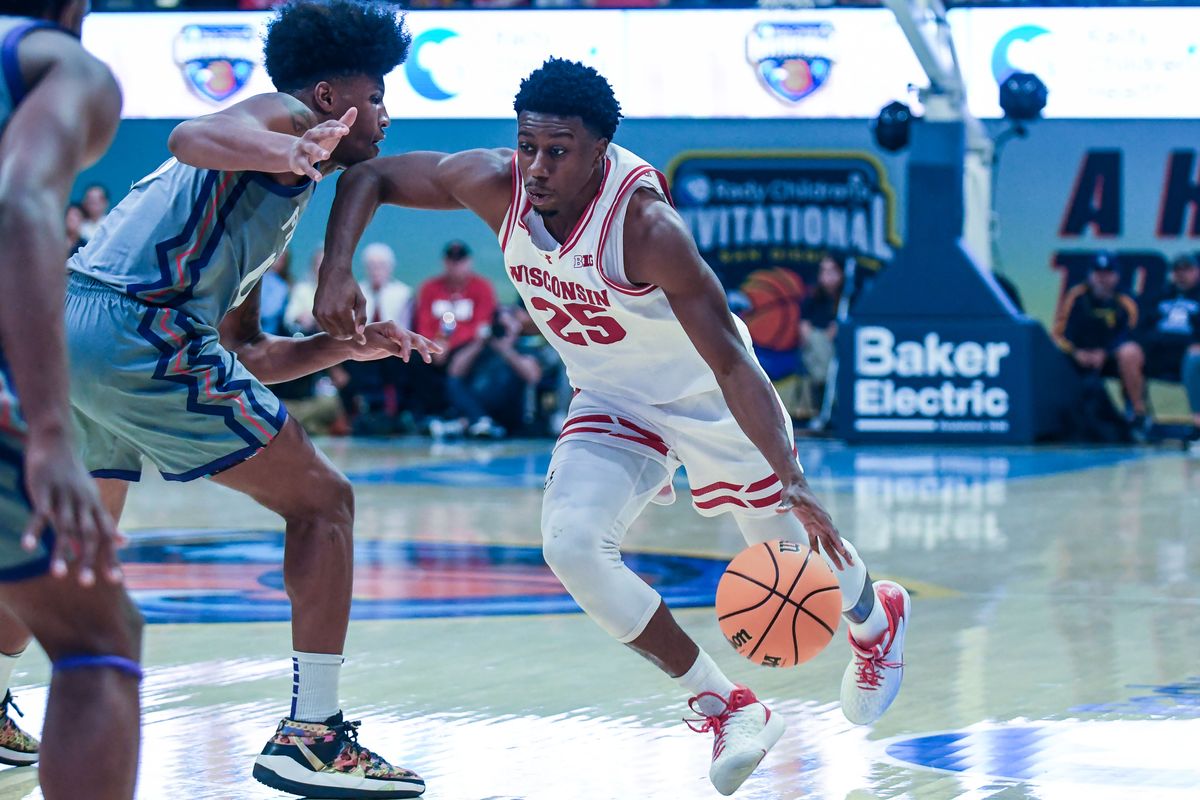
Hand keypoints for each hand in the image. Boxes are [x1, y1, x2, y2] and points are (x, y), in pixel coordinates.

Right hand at [21, 431, 124, 585]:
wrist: (58, 443)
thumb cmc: (75, 476)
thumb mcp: (93, 499)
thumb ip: (104, 523)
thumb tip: (122, 543)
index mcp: (95, 507)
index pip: (107, 536)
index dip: (111, 557)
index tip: (115, 581)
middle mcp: (83, 504)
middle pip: (88, 535)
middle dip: (88, 559)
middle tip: (86, 585)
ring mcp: (64, 497)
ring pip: (64, 527)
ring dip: (60, 550)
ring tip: (58, 575)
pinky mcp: (44, 490)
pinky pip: (39, 513)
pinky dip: (34, 530)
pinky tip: (27, 547)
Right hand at [288, 107, 356, 181]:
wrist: (294, 154)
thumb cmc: (318, 142)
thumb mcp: (330, 134)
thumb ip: (342, 123)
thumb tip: (355, 109)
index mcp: (319, 130)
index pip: (328, 124)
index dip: (337, 126)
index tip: (346, 129)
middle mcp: (310, 136)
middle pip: (319, 132)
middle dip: (329, 132)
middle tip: (341, 133)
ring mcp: (303, 148)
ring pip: (310, 148)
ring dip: (318, 151)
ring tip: (327, 156)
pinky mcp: (298, 160)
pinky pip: (305, 166)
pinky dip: (311, 172)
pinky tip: (319, 178)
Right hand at [314, 263, 366, 343]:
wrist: (333, 274)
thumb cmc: (350, 286)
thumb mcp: (361, 300)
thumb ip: (362, 317)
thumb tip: (360, 333)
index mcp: (342, 311)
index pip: (351, 331)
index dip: (358, 337)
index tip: (363, 341)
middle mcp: (329, 313)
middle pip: (342, 334)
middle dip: (350, 335)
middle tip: (356, 332)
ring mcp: (320, 314)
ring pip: (333, 333)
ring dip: (341, 333)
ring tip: (348, 327)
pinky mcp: (315, 313)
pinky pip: (325, 327)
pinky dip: (332, 328)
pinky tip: (339, 322)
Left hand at [347, 320, 442, 363]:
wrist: (353, 345)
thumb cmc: (360, 341)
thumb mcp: (373, 342)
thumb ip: (389, 346)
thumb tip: (401, 351)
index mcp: (391, 326)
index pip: (404, 337)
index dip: (407, 348)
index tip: (405, 359)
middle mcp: (397, 330)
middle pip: (415, 338)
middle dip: (423, 347)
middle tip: (428, 359)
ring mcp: (399, 337)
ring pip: (417, 341)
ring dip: (428, 346)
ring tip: (440, 351)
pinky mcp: (398, 345)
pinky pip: (413, 346)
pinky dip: (422, 349)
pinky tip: (432, 352)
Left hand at [776, 476, 850, 569]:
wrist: (795, 486)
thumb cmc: (793, 492)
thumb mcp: (789, 498)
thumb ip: (786, 505)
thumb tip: (779, 509)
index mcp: (820, 515)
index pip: (831, 530)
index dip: (837, 541)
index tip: (842, 551)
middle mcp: (822, 521)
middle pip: (834, 540)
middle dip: (843, 552)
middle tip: (851, 564)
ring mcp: (818, 525)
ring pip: (828, 543)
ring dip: (835, 555)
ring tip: (841, 567)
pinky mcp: (811, 526)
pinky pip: (816, 541)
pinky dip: (818, 551)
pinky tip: (820, 562)